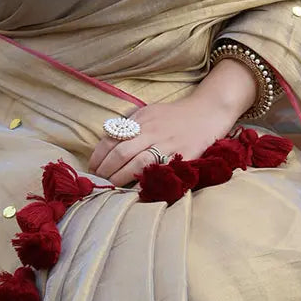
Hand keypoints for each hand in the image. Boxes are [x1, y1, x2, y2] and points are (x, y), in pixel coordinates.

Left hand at [87, 95, 237, 186]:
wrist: (208, 112)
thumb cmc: (175, 115)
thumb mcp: (150, 112)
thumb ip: (131, 125)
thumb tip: (109, 142)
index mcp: (141, 120)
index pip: (112, 138)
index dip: (99, 155)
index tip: (92, 167)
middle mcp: (152, 131)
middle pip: (121, 152)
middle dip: (106, 169)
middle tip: (99, 180)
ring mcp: (167, 144)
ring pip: (137, 163)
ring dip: (120, 177)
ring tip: (112, 186)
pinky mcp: (182, 156)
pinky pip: (160, 170)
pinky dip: (145, 180)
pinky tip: (136, 189)